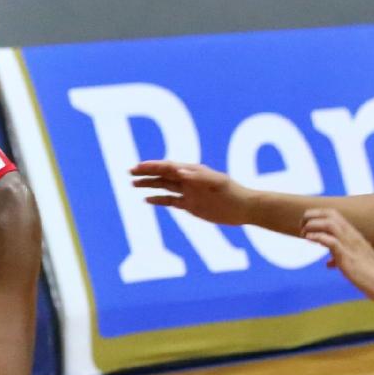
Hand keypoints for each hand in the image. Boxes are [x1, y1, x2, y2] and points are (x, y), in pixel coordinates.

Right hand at [129, 160, 251, 225]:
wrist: (244, 208)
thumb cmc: (232, 192)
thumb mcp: (216, 182)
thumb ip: (197, 176)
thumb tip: (178, 171)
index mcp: (193, 172)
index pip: (168, 166)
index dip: (152, 166)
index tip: (137, 167)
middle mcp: (189, 180)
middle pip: (163, 174)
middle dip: (146, 173)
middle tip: (129, 172)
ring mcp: (189, 192)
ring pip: (164, 186)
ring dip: (149, 184)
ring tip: (133, 184)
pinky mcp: (191, 205)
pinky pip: (171, 201)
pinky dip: (159, 200)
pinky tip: (147, 200)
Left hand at [302, 209, 373, 300]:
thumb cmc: (369, 274)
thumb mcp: (352, 261)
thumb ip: (339, 258)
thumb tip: (329, 263)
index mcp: (352, 234)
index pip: (333, 214)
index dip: (317, 214)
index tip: (306, 224)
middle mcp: (351, 236)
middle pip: (330, 214)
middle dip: (312, 215)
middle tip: (301, 227)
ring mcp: (350, 245)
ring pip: (330, 224)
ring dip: (313, 225)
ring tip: (303, 233)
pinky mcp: (348, 257)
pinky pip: (332, 241)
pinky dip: (318, 237)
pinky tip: (309, 239)